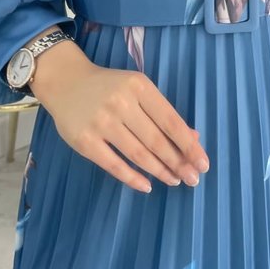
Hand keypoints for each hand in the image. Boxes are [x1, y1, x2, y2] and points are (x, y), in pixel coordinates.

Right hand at [29, 40, 208, 193]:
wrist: (66, 82)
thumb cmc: (109, 86)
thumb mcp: (138, 89)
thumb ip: (162, 113)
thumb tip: (192, 138)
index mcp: (140, 86)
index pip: (170, 120)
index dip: (188, 144)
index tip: (203, 163)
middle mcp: (122, 103)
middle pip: (156, 140)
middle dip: (178, 162)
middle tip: (193, 179)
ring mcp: (102, 122)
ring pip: (138, 154)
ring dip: (160, 171)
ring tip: (174, 180)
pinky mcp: (85, 141)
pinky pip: (114, 165)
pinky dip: (133, 178)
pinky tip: (147, 186)